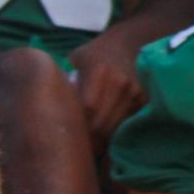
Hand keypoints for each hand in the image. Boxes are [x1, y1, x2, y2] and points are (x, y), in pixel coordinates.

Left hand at [68, 24, 150, 150]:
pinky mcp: (142, 100)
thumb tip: (51, 108)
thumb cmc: (93, 55)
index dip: (77, 126)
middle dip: (88, 140)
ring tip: (87, 146)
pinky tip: (102, 137)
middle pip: (102, 123)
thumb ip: (65, 82)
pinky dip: (112, 134)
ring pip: (114, 128)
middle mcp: (120, 81)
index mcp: (99, 69)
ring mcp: (134, 91)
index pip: (87, 108)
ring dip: (100, 142)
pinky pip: (124, 125)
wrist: (126, 45)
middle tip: (74, 148)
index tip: (65, 136)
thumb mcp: (74, 60)